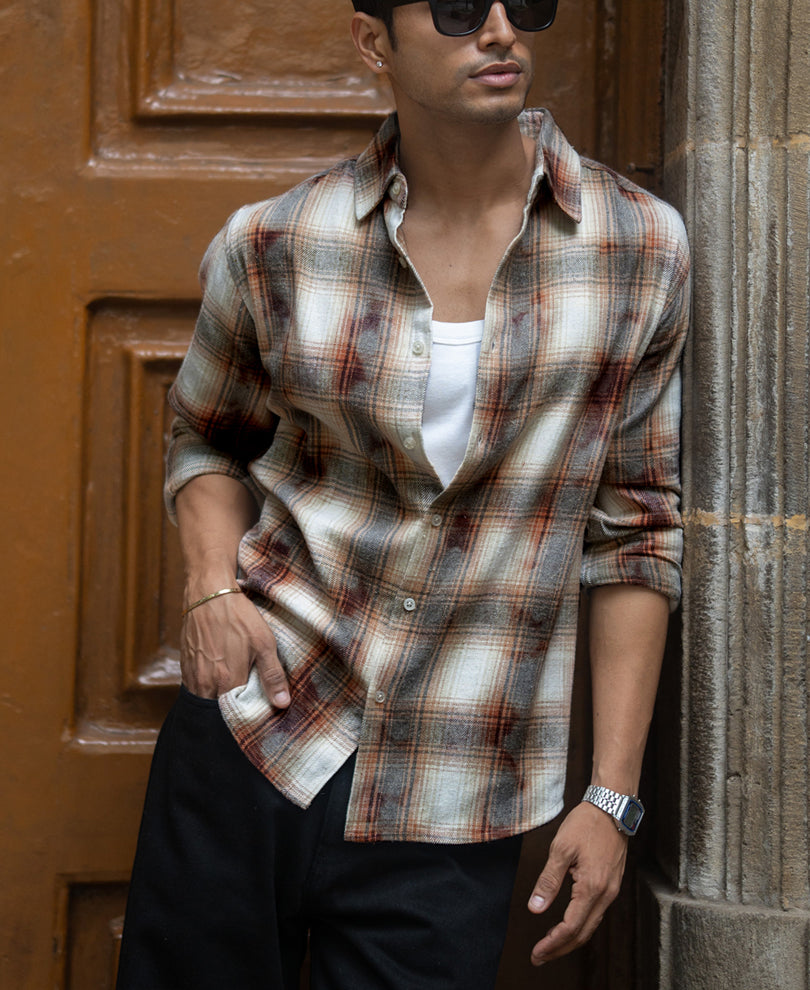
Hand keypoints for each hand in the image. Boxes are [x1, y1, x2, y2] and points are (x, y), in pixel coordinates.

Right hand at [180, 591, 290, 706]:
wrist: (208, 592)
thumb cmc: (238, 616)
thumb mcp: (264, 643)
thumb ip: (272, 676)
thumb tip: (283, 704)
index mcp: (227, 681)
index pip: (237, 713)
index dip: (247, 713)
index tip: (256, 708)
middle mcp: (206, 683)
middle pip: (219, 709)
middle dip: (231, 709)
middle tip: (245, 697)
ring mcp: (192, 674)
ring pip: (205, 699)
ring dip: (217, 698)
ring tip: (231, 686)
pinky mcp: (184, 664)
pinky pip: (194, 686)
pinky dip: (206, 686)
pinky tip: (218, 674)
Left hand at [527, 801, 627, 964]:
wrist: (612, 808)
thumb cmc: (586, 824)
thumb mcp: (561, 849)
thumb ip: (548, 881)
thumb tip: (535, 909)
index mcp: (592, 888)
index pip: (570, 927)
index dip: (552, 943)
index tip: (536, 953)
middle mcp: (606, 894)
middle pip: (582, 933)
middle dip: (560, 948)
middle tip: (540, 956)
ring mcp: (611, 890)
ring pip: (591, 925)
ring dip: (570, 939)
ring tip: (551, 945)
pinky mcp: (612, 884)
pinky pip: (596, 913)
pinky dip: (581, 925)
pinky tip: (569, 925)